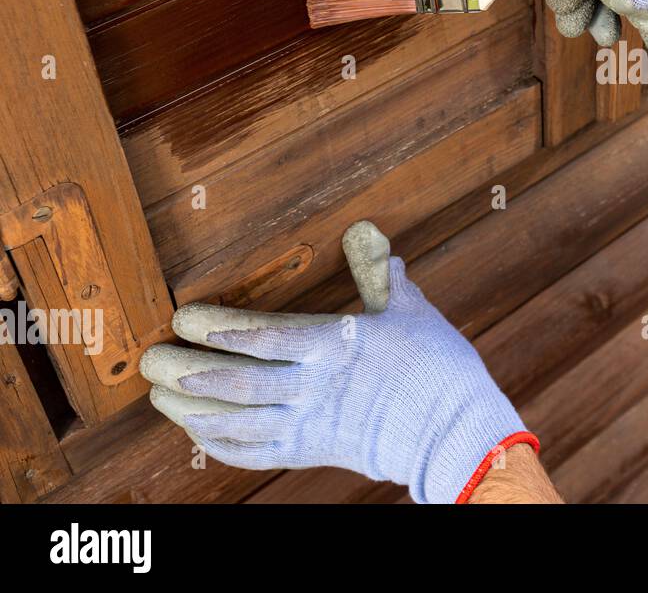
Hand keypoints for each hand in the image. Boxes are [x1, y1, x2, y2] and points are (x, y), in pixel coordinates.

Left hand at [140, 221, 534, 503]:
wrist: (455, 431)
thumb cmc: (437, 367)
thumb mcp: (411, 312)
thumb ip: (381, 275)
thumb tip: (370, 235)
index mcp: (333, 346)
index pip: (260, 336)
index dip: (216, 328)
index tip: (183, 318)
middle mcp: (311, 388)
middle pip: (233, 382)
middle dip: (185, 370)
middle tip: (151, 359)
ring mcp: (308, 425)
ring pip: (234, 422)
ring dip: (190, 409)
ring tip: (160, 393)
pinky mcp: (312, 452)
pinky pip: (254, 453)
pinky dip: (220, 444)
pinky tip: (198, 432)